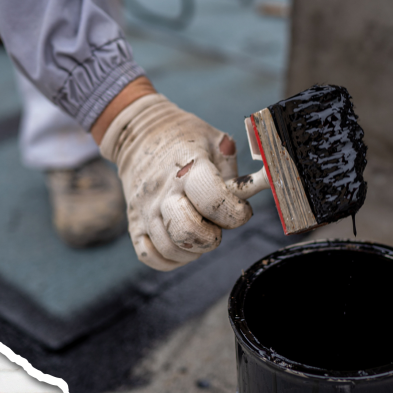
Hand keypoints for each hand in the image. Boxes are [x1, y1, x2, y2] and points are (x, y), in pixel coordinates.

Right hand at [99, 94, 252, 270]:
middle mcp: (163, 191)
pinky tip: (181, 242)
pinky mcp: (134, 222)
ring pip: (170, 249)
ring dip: (194, 250)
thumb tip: (258, 194)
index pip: (213, 200)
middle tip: (216, 225)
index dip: (236, 213)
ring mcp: (145, 209)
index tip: (242, 209)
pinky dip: (170, 258)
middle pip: (188, 232)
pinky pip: (150, 256)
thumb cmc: (187, 141)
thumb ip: (236, 172)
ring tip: (200, 231)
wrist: (140, 134)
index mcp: (188, 167)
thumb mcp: (217, 142)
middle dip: (212, 238)